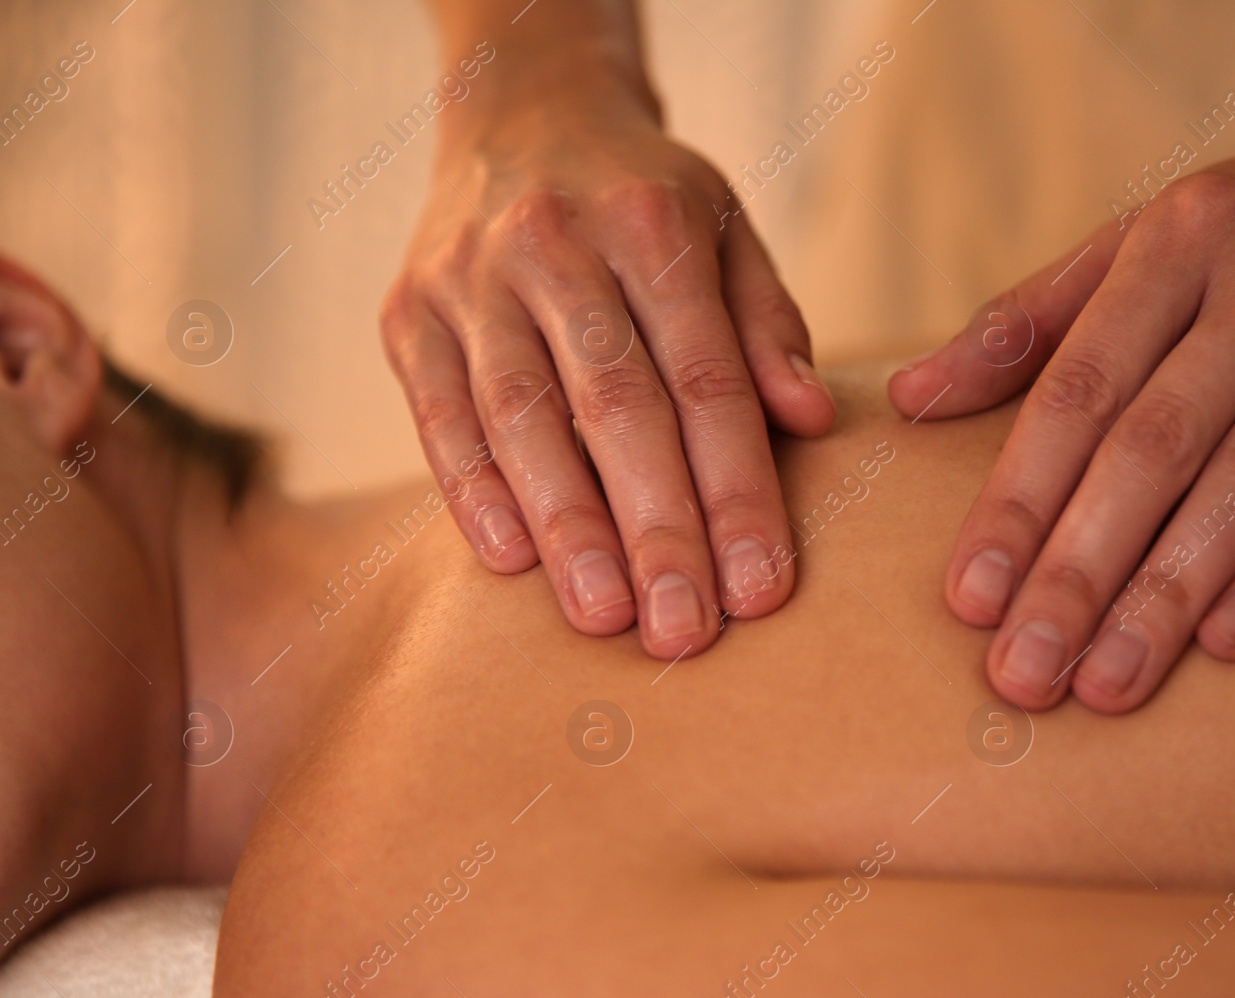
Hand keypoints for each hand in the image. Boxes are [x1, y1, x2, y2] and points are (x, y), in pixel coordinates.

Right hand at [382, 87, 833, 658]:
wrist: (520, 110)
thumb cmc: (644, 198)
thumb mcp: (726, 229)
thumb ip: (765, 326)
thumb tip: (810, 420)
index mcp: (651, 221)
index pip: (705, 378)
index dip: (736, 489)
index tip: (761, 587)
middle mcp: (555, 243)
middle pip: (615, 406)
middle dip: (656, 529)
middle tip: (687, 632)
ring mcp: (469, 277)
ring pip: (520, 419)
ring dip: (566, 527)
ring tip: (606, 618)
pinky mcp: (407, 313)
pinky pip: (439, 416)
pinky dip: (472, 492)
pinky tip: (510, 564)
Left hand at [889, 106, 1234, 711]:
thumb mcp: (1140, 244)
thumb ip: (1025, 325)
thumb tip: (908, 400)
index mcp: (1178, 237)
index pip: (1078, 388)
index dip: (1018, 499)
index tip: (969, 600)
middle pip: (1156, 445)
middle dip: (1080, 571)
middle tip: (1023, 674)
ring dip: (1172, 593)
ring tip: (1106, 685)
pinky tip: (1227, 643)